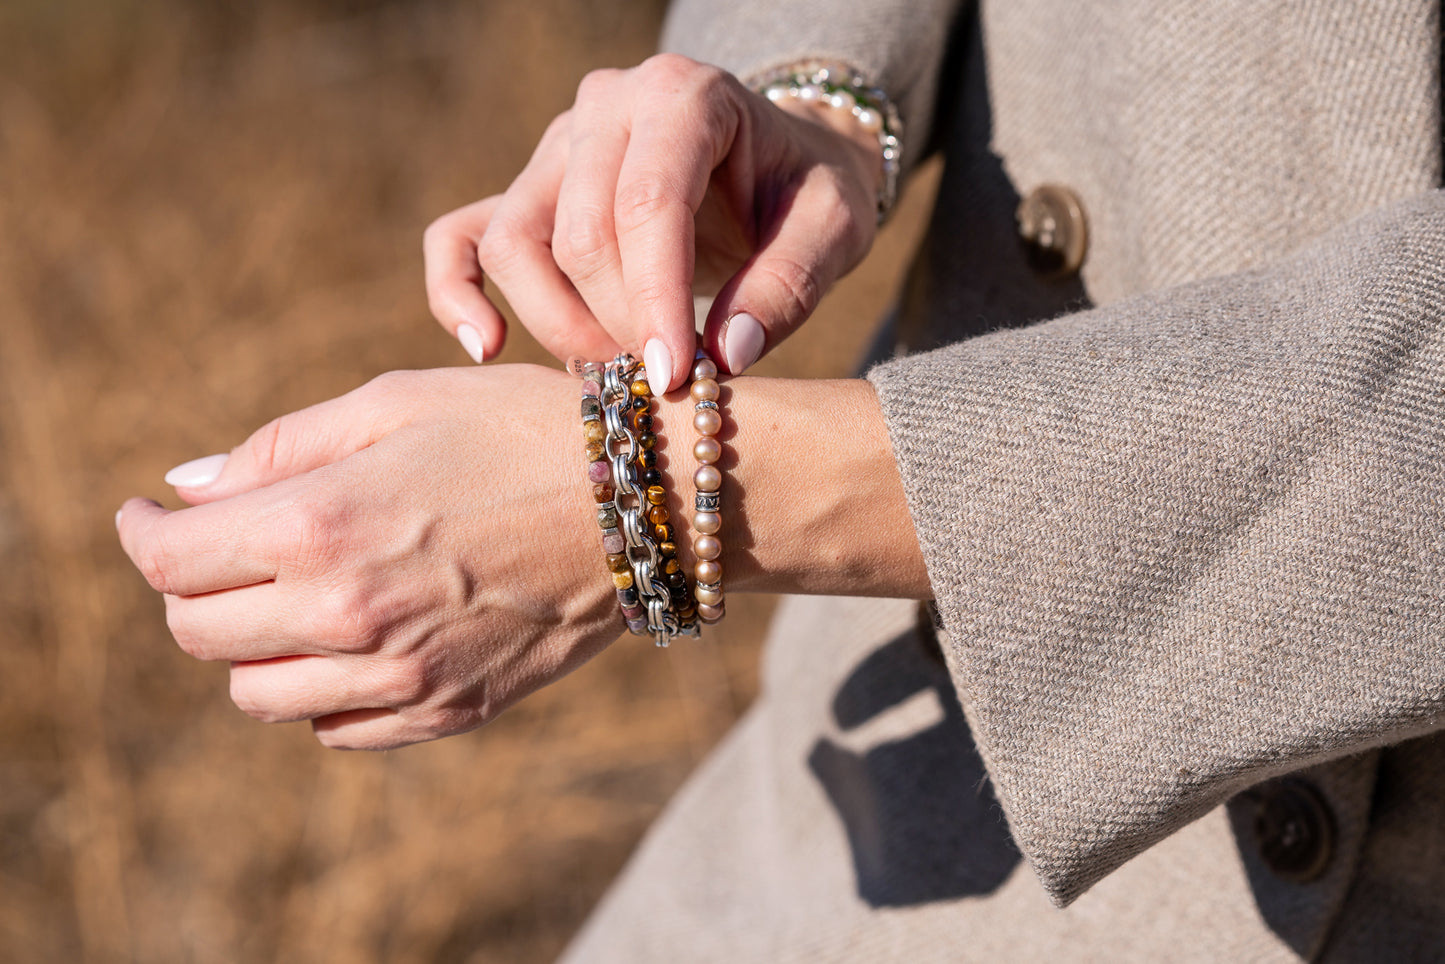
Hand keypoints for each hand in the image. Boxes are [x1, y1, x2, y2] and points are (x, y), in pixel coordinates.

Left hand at [116, 366, 618, 749]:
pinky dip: (321, 692)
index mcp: (322, 525)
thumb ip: (280, 448)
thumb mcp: (395, 403)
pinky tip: (356, 637)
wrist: (646, 499)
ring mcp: (401, 677)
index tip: (146, 516)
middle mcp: (349, 616)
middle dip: (191, 587)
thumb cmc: (519, 429)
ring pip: (258, 696)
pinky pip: (336, 730)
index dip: (141, 534)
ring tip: (293, 595)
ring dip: (252, 646)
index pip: (170, 562)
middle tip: (225, 548)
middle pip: (200, 635)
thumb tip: (186, 487)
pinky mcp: (448, 711)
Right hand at [423, 54, 881, 391]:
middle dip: (620, 324)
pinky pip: (460, 236)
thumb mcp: (835, 227)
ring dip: (558, 323)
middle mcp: (605, 107)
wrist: (782, 162)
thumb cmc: (806, 191)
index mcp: (683, 96)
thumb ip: (790, 284)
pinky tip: (488, 347)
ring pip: (516, 244)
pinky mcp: (527, 190)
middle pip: (579, 233)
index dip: (656, 300)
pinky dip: (457, 291)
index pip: (648, 203)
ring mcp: (555, 148)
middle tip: (668, 382)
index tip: (677, 378)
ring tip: (616, 370)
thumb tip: (726, 355)